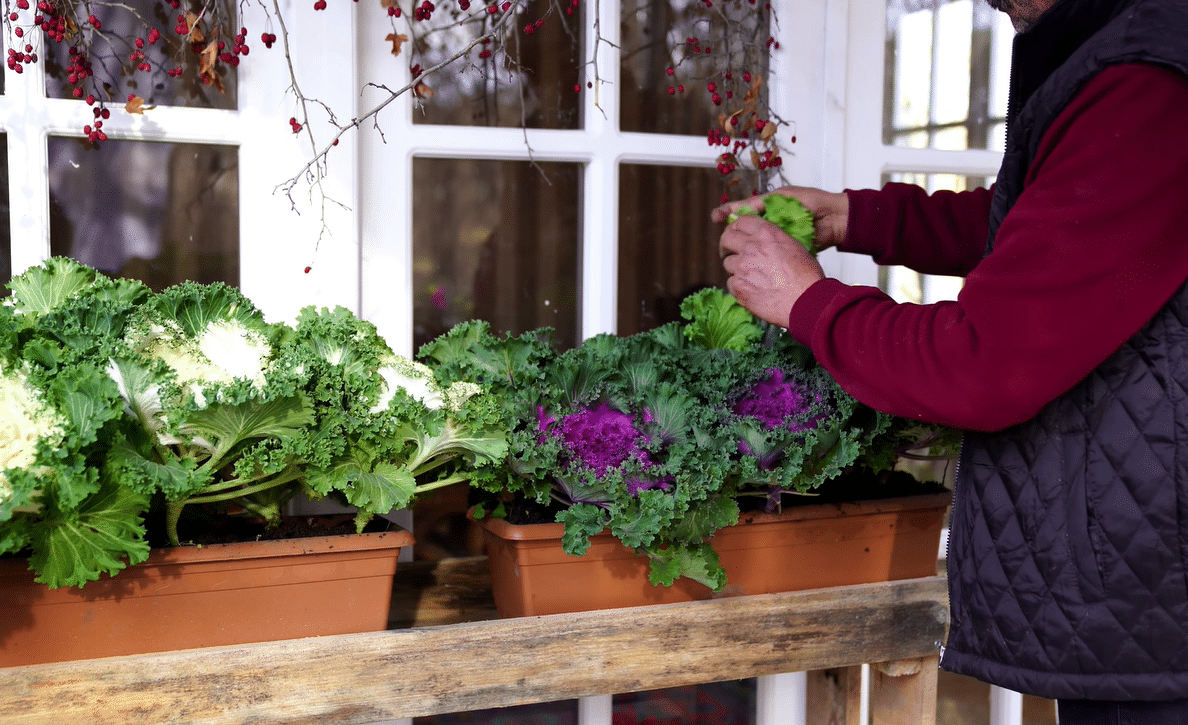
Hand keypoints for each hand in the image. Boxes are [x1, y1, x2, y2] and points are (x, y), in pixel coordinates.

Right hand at [712, 186, 849, 249]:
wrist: (837, 218)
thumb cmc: (813, 202)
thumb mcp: (784, 197)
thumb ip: (762, 203)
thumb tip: (739, 210)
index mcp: (768, 207)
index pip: (742, 209)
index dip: (727, 213)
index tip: (715, 217)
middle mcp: (770, 222)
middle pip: (745, 229)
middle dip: (732, 234)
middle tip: (723, 241)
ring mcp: (777, 237)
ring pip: (755, 243)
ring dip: (744, 248)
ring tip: (731, 253)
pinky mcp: (785, 249)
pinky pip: (769, 253)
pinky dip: (760, 257)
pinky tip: (749, 262)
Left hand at [719, 215, 825, 326]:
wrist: (806, 300)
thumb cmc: (806, 276)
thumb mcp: (793, 246)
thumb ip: (772, 240)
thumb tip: (762, 241)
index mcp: (766, 233)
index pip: (741, 221)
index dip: (736, 228)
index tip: (735, 234)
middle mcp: (751, 246)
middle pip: (726, 238)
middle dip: (726, 245)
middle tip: (729, 252)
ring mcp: (742, 266)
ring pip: (728, 263)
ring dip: (735, 268)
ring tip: (750, 277)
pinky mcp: (738, 285)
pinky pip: (730, 282)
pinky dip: (738, 286)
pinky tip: (751, 290)